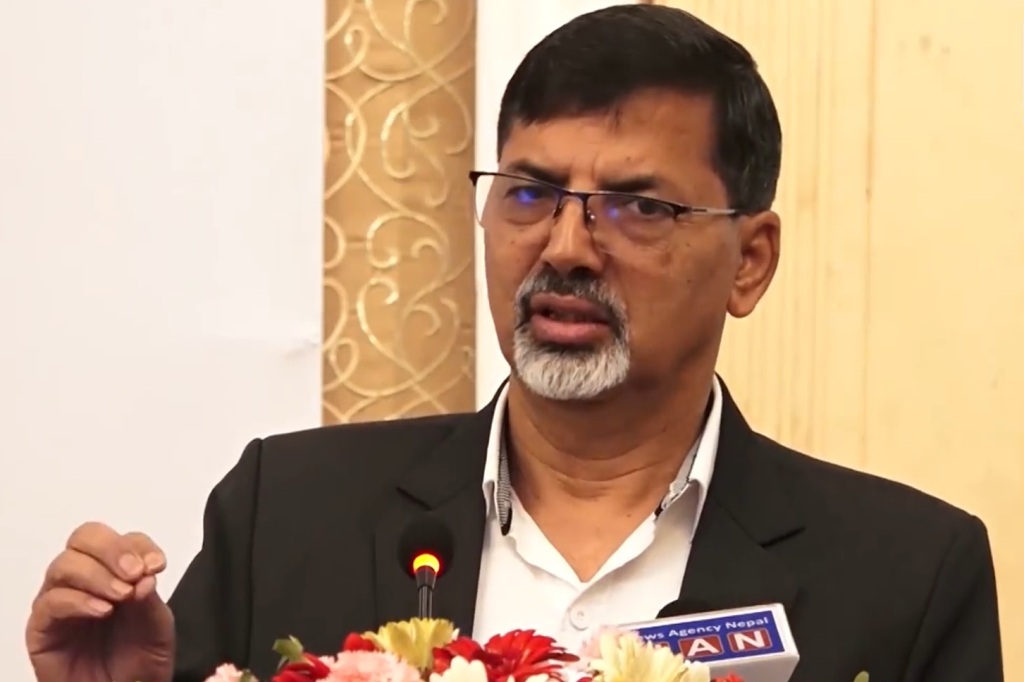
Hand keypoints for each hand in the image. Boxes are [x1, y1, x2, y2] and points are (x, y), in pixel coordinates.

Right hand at [26, 522, 175, 681]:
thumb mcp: (157, 623)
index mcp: (116, 571)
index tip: (157, 566)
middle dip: (112, 549)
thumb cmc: (141, 660)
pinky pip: (50, 602)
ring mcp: (60, 601)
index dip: (139, 546)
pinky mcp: (42, 628)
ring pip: (64, 564)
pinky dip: (78, 601)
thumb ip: (148, 595)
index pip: (121, 539)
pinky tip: (102, 611)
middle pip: (85, 538)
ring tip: (122, 596)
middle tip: (135, 573)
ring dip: (96, 575)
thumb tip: (143, 573)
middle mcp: (85, 579)